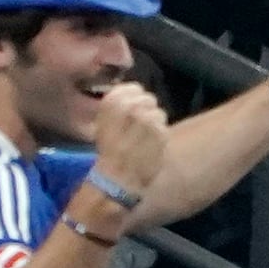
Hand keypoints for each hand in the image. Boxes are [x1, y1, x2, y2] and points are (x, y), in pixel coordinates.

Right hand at [84, 83, 174, 204]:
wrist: (117, 180)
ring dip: (156, 121)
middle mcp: (128, 110)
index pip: (130, 88)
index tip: (134, 103)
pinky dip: (161, 134)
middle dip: (148, 107)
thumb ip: (118, 108)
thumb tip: (135, 92)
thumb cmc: (109, 153)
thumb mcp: (104, 126)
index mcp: (109, 107)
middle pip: (147, 98)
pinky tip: (152, 144)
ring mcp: (145, 122)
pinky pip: (164, 127)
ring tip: (147, 135)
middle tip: (143, 121)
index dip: (135, 94)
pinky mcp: (160, 135)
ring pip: (158, 112)